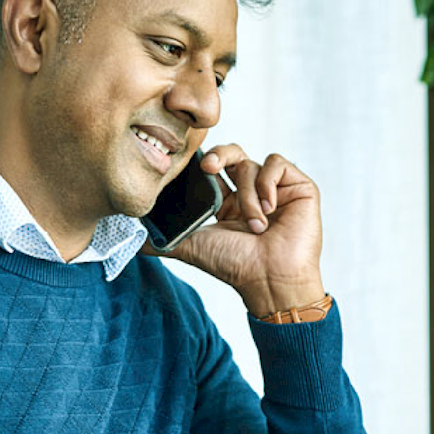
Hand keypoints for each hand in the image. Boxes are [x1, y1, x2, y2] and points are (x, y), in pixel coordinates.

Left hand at [150, 145, 323, 315]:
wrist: (269, 280)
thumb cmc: (235, 267)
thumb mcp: (192, 247)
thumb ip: (164, 240)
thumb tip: (134, 241)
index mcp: (228, 204)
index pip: (214, 168)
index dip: (204, 162)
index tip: (194, 167)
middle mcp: (251, 193)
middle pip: (233, 153)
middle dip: (218, 155)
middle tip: (209, 167)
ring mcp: (276, 190)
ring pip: (251, 164)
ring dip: (247, 194)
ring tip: (255, 224)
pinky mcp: (299, 187)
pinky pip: (276, 164)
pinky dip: (268, 183)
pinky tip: (270, 208)